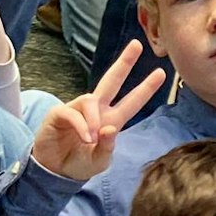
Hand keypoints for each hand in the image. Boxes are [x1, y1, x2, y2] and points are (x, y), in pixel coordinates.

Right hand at [29, 40, 166, 181]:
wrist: (55, 171)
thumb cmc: (79, 164)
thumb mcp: (99, 162)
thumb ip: (107, 148)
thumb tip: (111, 128)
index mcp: (110, 121)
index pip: (131, 101)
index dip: (145, 88)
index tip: (160, 73)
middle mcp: (96, 111)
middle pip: (111, 81)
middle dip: (124, 63)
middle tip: (137, 45)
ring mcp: (77, 109)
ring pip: (90, 99)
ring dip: (93, 119)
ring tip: (90, 140)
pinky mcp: (60, 113)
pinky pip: (73, 113)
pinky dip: (81, 125)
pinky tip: (85, 138)